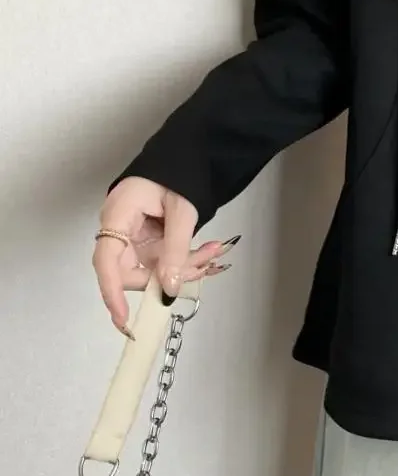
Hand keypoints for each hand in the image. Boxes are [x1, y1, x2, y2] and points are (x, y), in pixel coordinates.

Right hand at [93, 177, 235, 337]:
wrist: (188, 155)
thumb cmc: (179, 172)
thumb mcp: (183, 209)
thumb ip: (176, 248)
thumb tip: (168, 288)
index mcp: (118, 215)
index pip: (106, 262)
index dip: (112, 294)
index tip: (123, 319)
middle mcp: (120, 230)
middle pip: (133, 271)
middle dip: (170, 274)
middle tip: (205, 262)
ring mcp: (134, 237)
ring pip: (153, 269)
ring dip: (185, 267)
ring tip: (213, 251)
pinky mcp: (149, 240)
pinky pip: (164, 260)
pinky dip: (186, 260)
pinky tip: (207, 253)